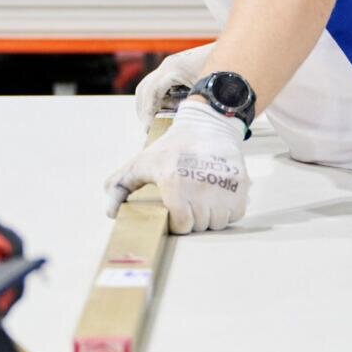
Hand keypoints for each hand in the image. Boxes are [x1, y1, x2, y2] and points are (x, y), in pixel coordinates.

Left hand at [104, 101, 248, 233]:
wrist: (207, 126)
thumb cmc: (172, 147)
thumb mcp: (141, 162)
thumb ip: (120, 186)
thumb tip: (111, 212)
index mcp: (175, 183)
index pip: (182, 225)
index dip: (178, 221)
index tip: (175, 210)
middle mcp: (201, 186)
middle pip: (200, 225)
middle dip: (194, 219)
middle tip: (189, 203)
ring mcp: (223, 186)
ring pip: (218, 223)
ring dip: (211, 217)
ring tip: (203, 200)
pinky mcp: (240, 184)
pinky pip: (235, 215)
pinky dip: (228, 211)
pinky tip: (218, 197)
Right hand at [132, 43, 214, 126]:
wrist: (233, 52)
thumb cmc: (221, 73)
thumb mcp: (205, 92)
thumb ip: (190, 106)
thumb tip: (178, 125)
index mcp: (174, 69)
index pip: (152, 91)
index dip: (148, 110)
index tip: (149, 127)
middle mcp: (168, 65)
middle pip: (144, 88)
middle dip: (143, 108)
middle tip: (147, 128)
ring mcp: (170, 65)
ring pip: (148, 86)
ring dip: (148, 104)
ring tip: (153, 122)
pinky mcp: (174, 69)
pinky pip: (158, 85)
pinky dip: (158, 99)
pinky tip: (165, 111)